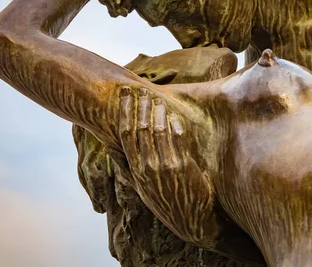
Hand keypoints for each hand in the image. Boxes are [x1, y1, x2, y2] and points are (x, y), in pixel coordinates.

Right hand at [118, 86, 219, 246]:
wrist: (193, 221)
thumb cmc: (170, 202)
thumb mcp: (145, 188)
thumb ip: (134, 168)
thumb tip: (119, 152)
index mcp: (136, 170)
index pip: (126, 134)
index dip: (125, 113)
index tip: (125, 97)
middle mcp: (147, 167)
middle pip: (140, 128)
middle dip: (139, 107)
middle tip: (140, 91)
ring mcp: (164, 166)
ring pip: (157, 131)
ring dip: (156, 112)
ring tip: (157, 99)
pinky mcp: (182, 166)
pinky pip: (176, 140)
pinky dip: (174, 126)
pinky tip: (173, 116)